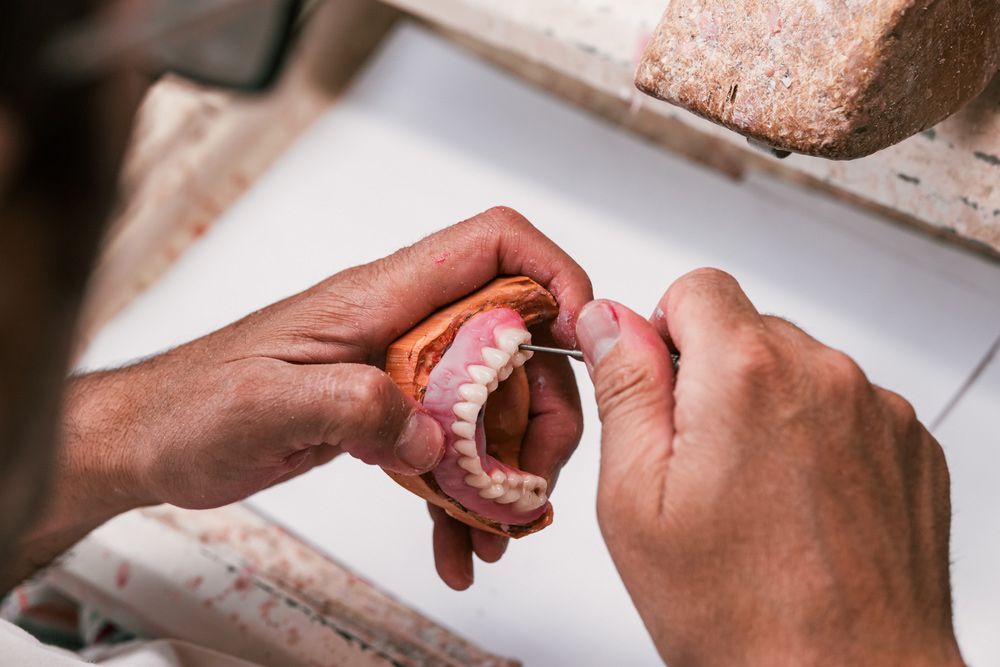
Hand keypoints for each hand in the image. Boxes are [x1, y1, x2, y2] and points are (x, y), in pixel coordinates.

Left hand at [55, 207, 589, 587]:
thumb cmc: (192, 406)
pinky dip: (463, 496)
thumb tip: (429, 435)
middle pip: (516, 340)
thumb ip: (351, 405)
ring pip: (494, 402)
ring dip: (508, 465)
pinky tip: (455, 541)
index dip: (553, 271)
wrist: (155, 439)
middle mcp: (402, 326)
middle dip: (544, 406)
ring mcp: (401, 370)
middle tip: (530, 475)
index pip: (492, 245)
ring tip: (496, 525)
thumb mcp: (263, 404)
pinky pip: (452, 448)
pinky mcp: (391, 412)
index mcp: (380, 299)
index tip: (580, 333)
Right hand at [575, 269, 961, 666]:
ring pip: (798, 371)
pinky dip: (819, 440)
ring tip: (754, 496)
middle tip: (700, 464)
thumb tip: (609, 321)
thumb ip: (625, 388)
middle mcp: (824, 376)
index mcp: (746, 375)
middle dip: (714, 378)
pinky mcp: (912, 445)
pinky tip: (800, 506)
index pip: (698, 287)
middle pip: (749, 330)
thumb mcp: (635, 498)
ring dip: (769, 409)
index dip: (666, 332)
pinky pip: (848, 410)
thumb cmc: (740, 612)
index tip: (663, 389)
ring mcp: (879, 411)